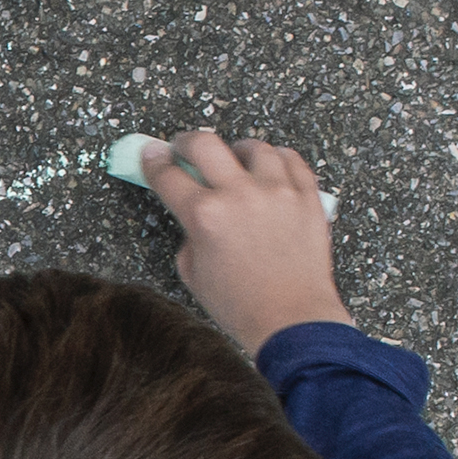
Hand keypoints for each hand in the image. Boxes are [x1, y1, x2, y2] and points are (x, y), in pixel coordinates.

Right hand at [134, 127, 353, 352]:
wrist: (292, 317)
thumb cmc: (241, 303)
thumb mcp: (193, 271)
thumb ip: (189, 233)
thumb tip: (195, 211)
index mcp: (205, 216)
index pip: (167, 175)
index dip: (153, 161)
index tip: (151, 154)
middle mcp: (240, 195)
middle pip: (205, 144)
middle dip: (186, 141)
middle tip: (183, 148)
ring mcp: (277, 192)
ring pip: (253, 146)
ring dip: (237, 150)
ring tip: (235, 160)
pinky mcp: (306, 196)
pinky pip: (291, 160)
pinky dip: (276, 159)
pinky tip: (269, 168)